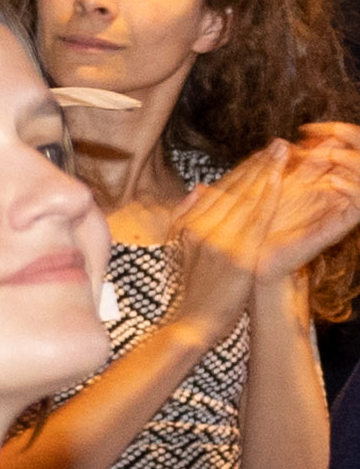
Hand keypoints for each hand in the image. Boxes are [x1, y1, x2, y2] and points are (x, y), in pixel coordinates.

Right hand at [168, 146, 323, 296]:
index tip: (263, 154)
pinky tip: (281, 181)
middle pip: (235, 189)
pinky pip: (257, 218)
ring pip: (248, 198)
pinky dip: (270, 196)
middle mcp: (201, 229)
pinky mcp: (236, 255)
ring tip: (287, 155)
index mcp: (188, 226)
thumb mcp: (180, 251)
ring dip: (269, 173)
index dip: (244, 169)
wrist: (192, 324)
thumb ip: (187, 217)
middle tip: (282, 145)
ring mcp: (218, 241)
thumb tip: (198, 188)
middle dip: (260, 164)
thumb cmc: (192, 291)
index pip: (220, 190)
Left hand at [248, 125, 359, 288]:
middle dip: (351, 140)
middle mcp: (337, 190)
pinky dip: (352, 189)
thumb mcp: (266, 189)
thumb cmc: (260, 224)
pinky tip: (332, 181)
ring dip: (352, 161)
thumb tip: (281, 141)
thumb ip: (275, 168)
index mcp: (322, 176)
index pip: (343, 146)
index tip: (309, 127)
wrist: (258, 259)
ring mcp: (341, 207)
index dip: (336, 131)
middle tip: (330, 133)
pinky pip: (359, 205)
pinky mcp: (340, 225)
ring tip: (331, 155)